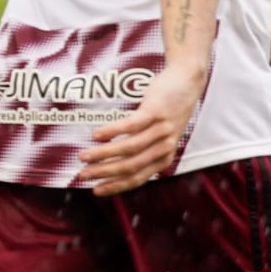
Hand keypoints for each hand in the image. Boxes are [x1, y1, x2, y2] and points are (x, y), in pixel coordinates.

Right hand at [75, 66, 203, 195]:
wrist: (187, 81)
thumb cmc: (169, 109)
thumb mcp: (162, 135)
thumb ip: (146, 150)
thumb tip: (117, 164)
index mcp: (164, 156)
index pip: (137, 178)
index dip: (115, 186)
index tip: (95, 190)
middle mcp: (164, 146)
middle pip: (130, 165)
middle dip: (104, 173)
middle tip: (83, 174)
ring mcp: (160, 129)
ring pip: (129, 147)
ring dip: (103, 154)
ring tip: (83, 156)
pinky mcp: (155, 112)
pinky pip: (131, 125)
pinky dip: (112, 132)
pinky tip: (96, 135)